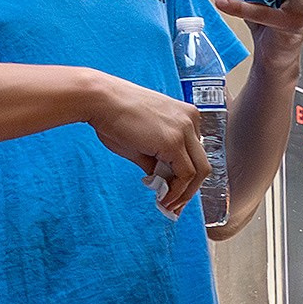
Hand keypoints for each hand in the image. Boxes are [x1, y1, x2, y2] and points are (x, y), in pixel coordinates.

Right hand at [82, 75, 210, 216]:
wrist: (100, 99)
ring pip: (199, 172)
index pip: (195, 153)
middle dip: (189, 189)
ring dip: (184, 193)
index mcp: (186, 116)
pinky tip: (163, 198)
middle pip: (202, 163)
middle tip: (174, 204)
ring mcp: (185, 130)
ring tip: (167, 204)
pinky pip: (185, 175)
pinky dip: (177, 191)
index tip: (175, 193)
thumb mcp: (143, 141)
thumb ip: (157, 161)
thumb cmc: (114, 115)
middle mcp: (191, 120)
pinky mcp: (174, 141)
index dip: (187, 178)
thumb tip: (162, 183)